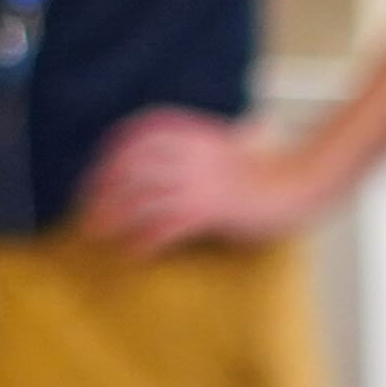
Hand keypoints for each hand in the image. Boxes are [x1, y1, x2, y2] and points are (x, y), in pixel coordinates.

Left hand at [77, 110, 323, 253]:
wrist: (299, 182)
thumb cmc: (265, 170)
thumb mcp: (223, 146)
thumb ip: (193, 147)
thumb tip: (163, 160)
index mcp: (192, 134)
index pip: (137, 136)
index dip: (110, 155)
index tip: (95, 174)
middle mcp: (190, 154)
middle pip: (130, 167)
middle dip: (102, 189)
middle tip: (86, 210)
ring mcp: (199, 182)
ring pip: (140, 197)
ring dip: (113, 216)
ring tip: (96, 234)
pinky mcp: (210, 210)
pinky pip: (165, 226)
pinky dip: (144, 239)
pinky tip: (133, 252)